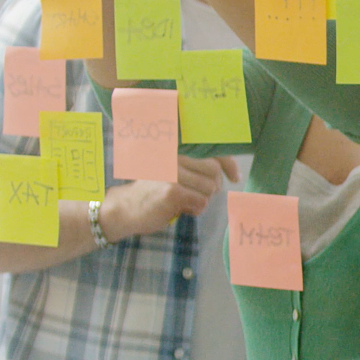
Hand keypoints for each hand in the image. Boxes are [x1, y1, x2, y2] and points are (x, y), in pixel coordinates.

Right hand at [99, 157, 238, 239]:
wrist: (124, 208)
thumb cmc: (152, 192)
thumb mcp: (173, 173)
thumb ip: (196, 168)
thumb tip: (232, 172)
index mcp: (175, 150)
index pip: (211, 151)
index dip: (228, 164)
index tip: (235, 176)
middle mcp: (174, 157)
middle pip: (214, 171)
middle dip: (213, 187)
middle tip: (197, 196)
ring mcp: (173, 173)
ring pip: (209, 189)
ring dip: (202, 200)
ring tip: (184, 202)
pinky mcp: (173, 191)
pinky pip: (201, 202)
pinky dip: (195, 209)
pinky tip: (180, 209)